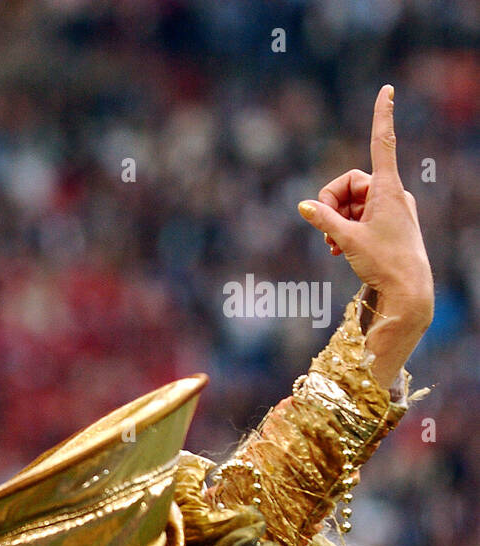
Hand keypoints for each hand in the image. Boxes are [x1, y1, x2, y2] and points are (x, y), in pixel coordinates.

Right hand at [296, 85, 433, 387]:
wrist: (408, 290)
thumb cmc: (383, 263)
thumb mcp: (347, 240)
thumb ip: (323, 220)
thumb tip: (304, 206)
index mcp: (388, 189)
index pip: (382, 143)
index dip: (381, 115)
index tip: (387, 89)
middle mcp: (393, 194)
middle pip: (350, 183)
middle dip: (331, 203)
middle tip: (324, 230)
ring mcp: (392, 208)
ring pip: (352, 202)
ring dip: (336, 220)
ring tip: (332, 246)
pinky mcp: (389, 222)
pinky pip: (360, 215)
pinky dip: (346, 227)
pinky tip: (337, 248)